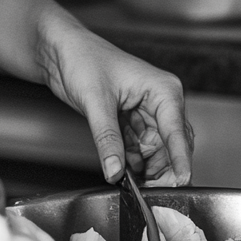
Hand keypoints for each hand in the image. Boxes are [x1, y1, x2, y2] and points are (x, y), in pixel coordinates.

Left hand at [38, 16, 193, 186]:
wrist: (58, 49)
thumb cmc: (81, 57)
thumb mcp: (96, 101)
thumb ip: (108, 139)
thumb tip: (115, 171)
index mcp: (162, 89)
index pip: (177, 132)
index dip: (181, 160)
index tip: (182, 182)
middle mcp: (159, 101)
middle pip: (171, 146)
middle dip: (161, 169)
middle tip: (147, 191)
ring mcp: (145, 112)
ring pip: (154, 151)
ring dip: (145, 168)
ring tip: (132, 184)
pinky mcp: (129, 120)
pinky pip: (137, 148)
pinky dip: (131, 161)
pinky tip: (121, 170)